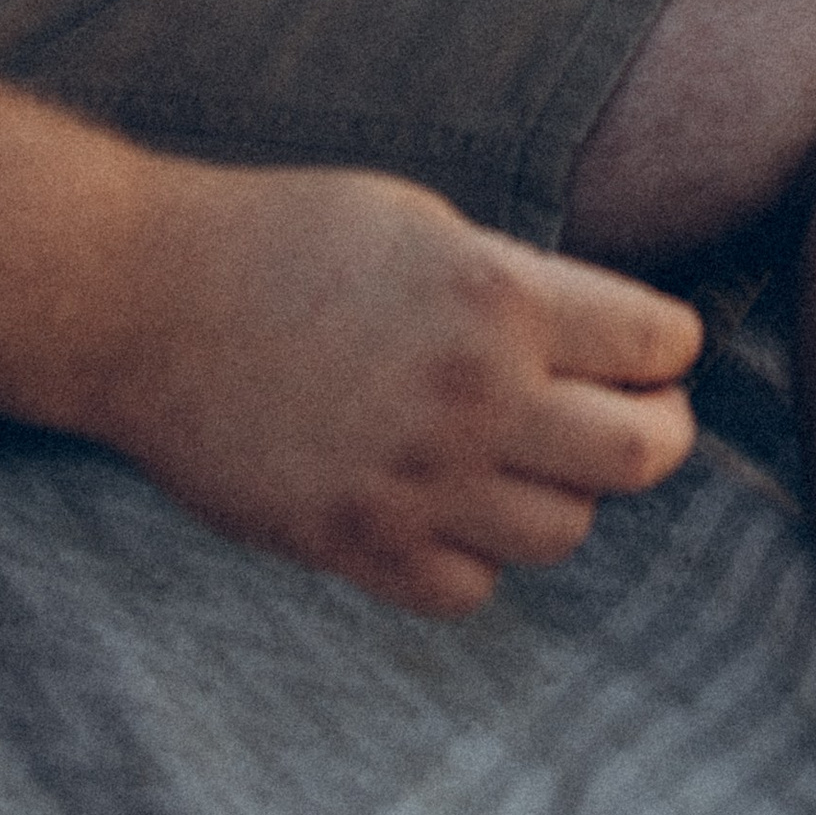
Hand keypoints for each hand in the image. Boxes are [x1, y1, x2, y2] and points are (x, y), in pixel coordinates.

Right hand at [88, 161, 703, 615]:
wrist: (147, 301)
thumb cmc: (284, 236)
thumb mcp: (423, 225)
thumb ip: (516, 286)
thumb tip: (599, 342)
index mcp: (500, 298)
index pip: (657, 343)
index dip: (668, 343)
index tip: (655, 347)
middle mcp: (475, 398)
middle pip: (643, 455)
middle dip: (657, 429)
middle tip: (637, 411)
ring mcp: (416, 485)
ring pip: (564, 531)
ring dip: (562, 493)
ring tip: (530, 455)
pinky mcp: (354, 547)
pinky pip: (468, 589)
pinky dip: (475, 557)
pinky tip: (451, 505)